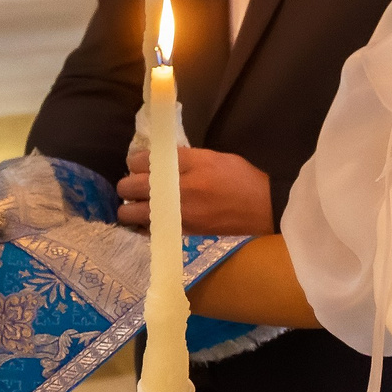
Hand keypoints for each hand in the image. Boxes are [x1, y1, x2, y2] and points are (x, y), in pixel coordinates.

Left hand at [120, 146, 273, 234]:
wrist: (265, 209)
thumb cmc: (241, 179)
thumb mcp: (214, 157)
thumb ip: (184, 158)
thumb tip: (158, 161)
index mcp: (186, 164)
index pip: (140, 160)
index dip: (135, 162)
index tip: (140, 165)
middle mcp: (177, 189)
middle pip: (129, 186)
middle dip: (127, 184)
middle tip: (136, 185)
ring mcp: (175, 214)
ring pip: (130, 212)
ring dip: (130, 207)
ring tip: (140, 205)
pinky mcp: (179, 234)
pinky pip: (146, 230)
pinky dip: (143, 226)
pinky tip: (151, 221)